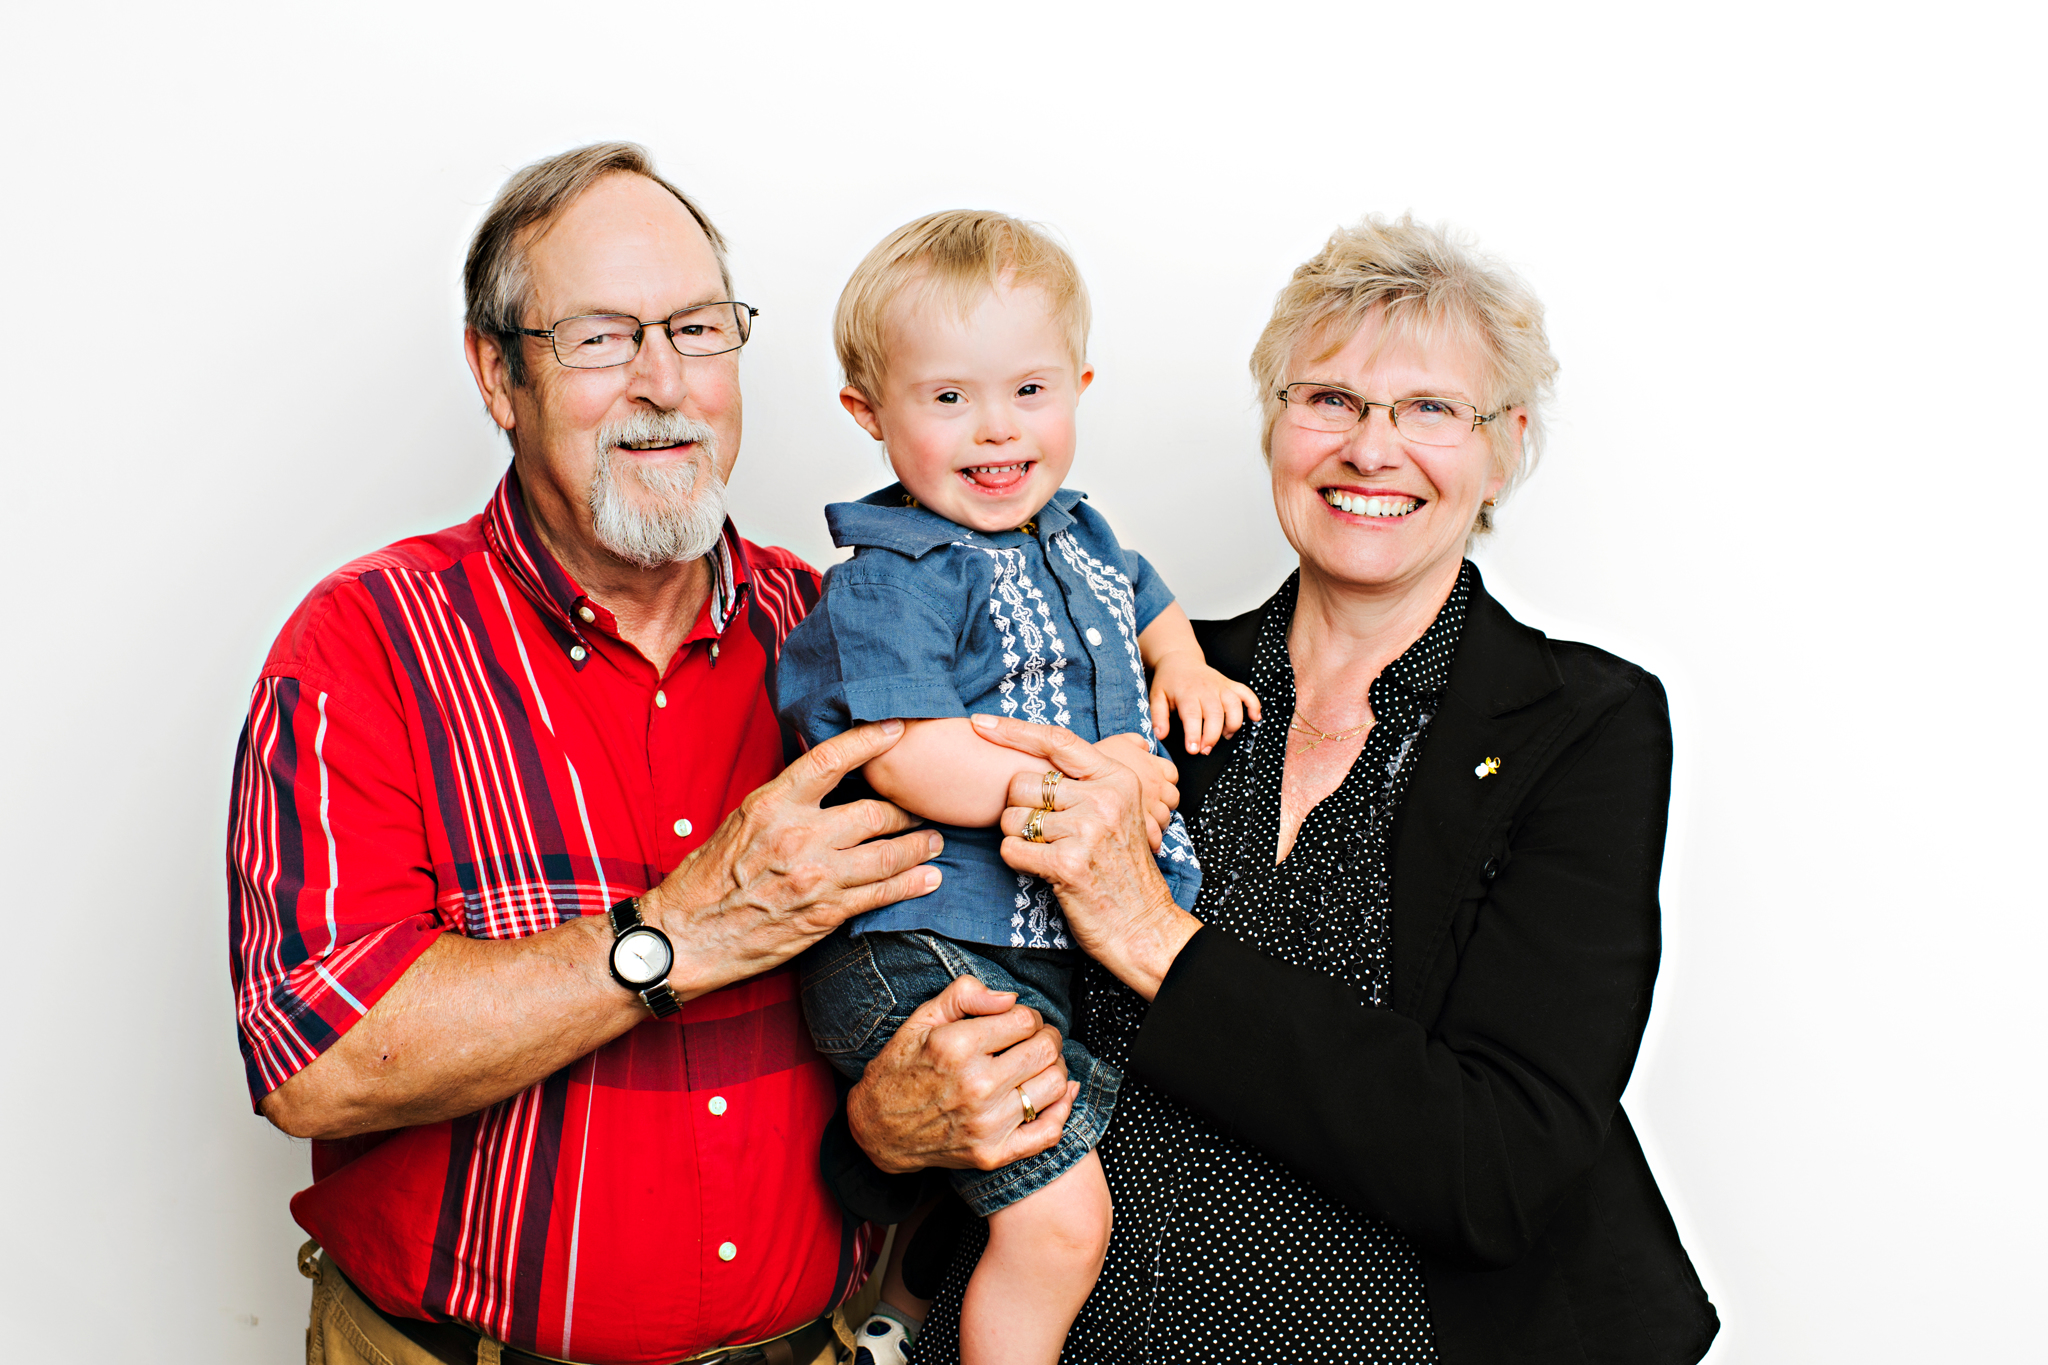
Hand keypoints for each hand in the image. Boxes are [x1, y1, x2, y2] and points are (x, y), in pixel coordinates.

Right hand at [644, 720, 943, 1000]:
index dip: (870, 740)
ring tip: (936, 841)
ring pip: (887, 854)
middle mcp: (798, 836)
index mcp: (772, 804)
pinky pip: (881, 894)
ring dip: (920, 846)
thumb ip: (784, 801)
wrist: (686, 937)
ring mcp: (815, 877)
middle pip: (874, 812)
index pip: (832, 759)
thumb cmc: (708, 879)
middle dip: (907, 809)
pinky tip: (929, 879)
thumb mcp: (739, 822)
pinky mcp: (825, 914)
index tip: (897, 730)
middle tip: (924, 807)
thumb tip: (823, 778)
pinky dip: (912, 884)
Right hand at [847, 975, 1076, 1173]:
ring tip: (1039, 1064)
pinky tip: (1058, 1093)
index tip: (1018, 1021)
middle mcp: (975, 1086)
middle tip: (1036, 1038)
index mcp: (957, 1047)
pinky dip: (1063, 1109)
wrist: (877, 1128)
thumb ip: (965, 994)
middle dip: (1048, 1036)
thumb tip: (1010, 998)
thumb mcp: (921, 1019)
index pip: (1025, 1020)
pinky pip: (1049, 1131)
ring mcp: (986, 1124)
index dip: (1028, 1015)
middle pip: (1045, 1050)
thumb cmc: (902, 1067)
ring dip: (1055, 1068)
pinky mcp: (993, 1154)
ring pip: (1054, 1085)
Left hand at [976, 714, 1201, 1000]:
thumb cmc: (1120, 869)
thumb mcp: (1117, 812)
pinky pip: (1011, 849)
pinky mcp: (1069, 863)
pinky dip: (1016, 861)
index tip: (980, 724)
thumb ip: (1084, 782)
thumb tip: (1029, 753)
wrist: (1143, 925)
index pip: (1057, 741)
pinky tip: (1042, 870)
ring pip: (1013, 817)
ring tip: (1047, 852)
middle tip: (1042, 832)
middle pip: (1023, 782)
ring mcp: (1089, 830)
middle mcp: (1105, 798)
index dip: (1014, 731)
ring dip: (1017, 837)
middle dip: (1018, 808)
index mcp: (1117, 778)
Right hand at [1092, 732, 1177, 851]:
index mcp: (1153, 766)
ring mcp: (1151, 807)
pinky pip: (1155, 837)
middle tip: (1149, 808)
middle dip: (1163, 803)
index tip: (1154, 787)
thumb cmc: (1097, 758)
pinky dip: (1153, 841)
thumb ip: (1134, 741)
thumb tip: (1143, 744)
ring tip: (1143, 825)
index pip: (1171, 774)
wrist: (1080, 778)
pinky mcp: (1141, 827)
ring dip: (1158, 822)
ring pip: (1165, 819)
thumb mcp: (1117, 741)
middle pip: (1172, 798)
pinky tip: (1142, 841)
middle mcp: (1156, 786)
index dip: (1164, 781)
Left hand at [1149, 651, 1260, 754]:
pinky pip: (1247, 693)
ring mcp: (1221, 686)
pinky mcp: (1230, 684)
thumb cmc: (1168, 681)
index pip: (1193, 715)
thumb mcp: (1156, 696)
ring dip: (1233, 725)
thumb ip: (1158, 716)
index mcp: (1187, 693)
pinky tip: (1255, 718)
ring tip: (1225, 736)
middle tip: (1205, 750)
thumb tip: (1160, 735)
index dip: (1194, 734)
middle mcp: (1206, 689)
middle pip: (1216, 714)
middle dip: (1212, 736)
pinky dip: (1254, 705)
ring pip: (1234, 706)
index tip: (1193, 750)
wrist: (1180, 659)